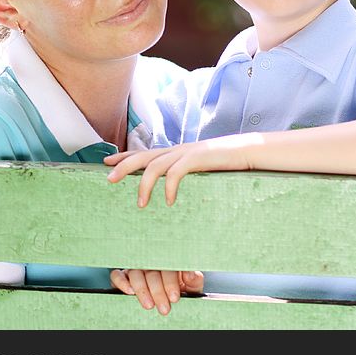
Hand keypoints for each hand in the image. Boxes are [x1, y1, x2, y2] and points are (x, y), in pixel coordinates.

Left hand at [105, 136, 254, 205]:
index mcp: (175, 152)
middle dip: (123, 166)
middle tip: (108, 179)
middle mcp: (177, 150)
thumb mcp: (199, 169)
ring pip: (155, 165)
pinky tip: (169, 201)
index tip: (106, 162)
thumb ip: (184, 173)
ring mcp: (186, 153)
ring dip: (144, 185)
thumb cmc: (225, 163)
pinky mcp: (198, 158)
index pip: (144, 153)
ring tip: (141, 204)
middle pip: (142, 156)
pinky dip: (170, 187)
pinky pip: (177, 172)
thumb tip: (171, 188)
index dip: (124, 156)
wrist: (249, 151)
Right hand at [110, 269, 203, 314]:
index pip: (167, 267)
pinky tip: (130, 292)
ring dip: (141, 289)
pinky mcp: (122, 275)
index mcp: (167, 261)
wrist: (167, 298)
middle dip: (158, 291)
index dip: (170, 283)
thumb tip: (190, 273)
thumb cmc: (180, 289)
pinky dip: (121, 282)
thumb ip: (193, 279)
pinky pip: (117, 275)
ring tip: (148, 305)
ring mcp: (135, 268)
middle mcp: (150, 262)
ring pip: (135, 273)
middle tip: (164, 309)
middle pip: (151, 272)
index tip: (174, 298)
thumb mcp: (191, 286)